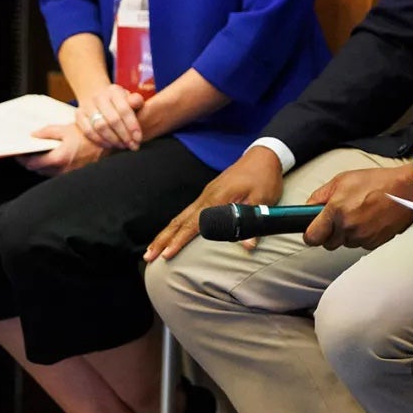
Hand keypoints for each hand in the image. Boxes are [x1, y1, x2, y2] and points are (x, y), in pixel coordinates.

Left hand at [20, 123, 109, 175]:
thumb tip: (32, 135)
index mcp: (59, 158)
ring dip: (41, 167)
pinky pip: (57, 175)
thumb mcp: (66, 129)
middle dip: (30, 163)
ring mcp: (69, 175)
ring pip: (47, 174)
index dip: (23, 159)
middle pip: (38, 171)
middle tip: (26, 153)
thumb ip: (47, 132)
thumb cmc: (88, 135)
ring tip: (38, 156)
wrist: (107, 142)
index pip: (33, 163)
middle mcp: (63, 170)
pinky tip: (52, 160)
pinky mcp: (74, 176)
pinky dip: (51, 168)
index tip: (18, 154)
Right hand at [76, 84, 145, 150]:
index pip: (124, 109)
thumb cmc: (119, 103)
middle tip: (132, 145)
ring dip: (113, 139)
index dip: (132, 126)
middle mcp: (99, 96)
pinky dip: (100, 141)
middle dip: (124, 136)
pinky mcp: (78, 115)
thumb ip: (136, 101)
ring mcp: (87, 105)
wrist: (98, 99)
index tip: (138, 139)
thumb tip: (137, 101)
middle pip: (112, 120)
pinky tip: (109, 145)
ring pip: (100, 127)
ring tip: (122, 145)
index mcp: (114, 91)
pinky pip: (88, 131)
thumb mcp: (129, 99)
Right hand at [145, 145, 283, 260]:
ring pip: (180, 217)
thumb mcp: (264, 199)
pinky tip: (171, 233)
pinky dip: (175, 225)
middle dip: (162, 240)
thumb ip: (252, 221)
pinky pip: (187, 213)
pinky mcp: (208, 195)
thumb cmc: (263, 178)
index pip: (194, 224)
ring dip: (165, 234)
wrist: (262, 156)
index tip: (167, 254)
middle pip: (179, 221)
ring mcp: (205, 195)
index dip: (179, 240)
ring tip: (152, 250)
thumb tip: (247, 246)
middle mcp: (206, 197)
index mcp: (218, 198)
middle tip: (148, 257)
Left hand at [302, 163, 412, 250]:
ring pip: (345, 244)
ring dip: (347, 234)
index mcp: (336, 211)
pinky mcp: (374, 243)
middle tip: (339, 217)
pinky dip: (361, 236)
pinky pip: (360, 244)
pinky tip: (369, 220)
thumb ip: (320, 195)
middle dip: (330, 233)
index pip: (312, 237)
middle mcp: (348, 227)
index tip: (313, 230)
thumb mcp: (342, 179)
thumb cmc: (376, 182)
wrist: (406, 191)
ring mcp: (362, 237)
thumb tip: (307, 208)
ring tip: (358, 215)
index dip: (310, 234)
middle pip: (328, 243)